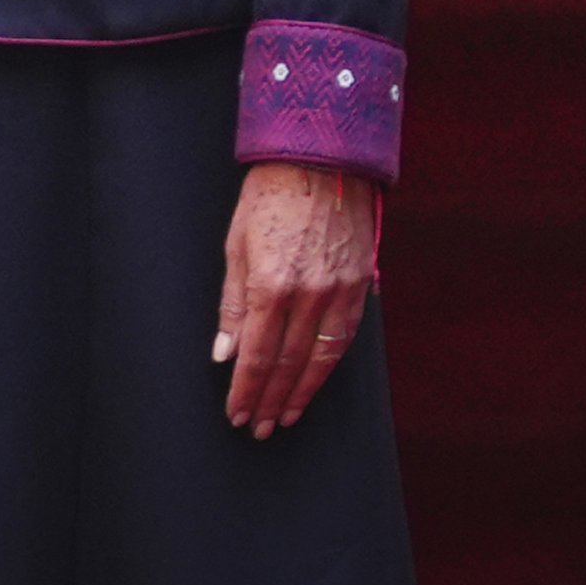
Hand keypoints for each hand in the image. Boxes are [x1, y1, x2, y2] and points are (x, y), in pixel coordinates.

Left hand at [211, 162, 377, 436]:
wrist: (320, 157)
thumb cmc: (269, 195)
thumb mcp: (236, 244)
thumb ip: (232, 302)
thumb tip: (225, 352)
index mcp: (270, 284)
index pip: (256, 354)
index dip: (246, 390)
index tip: (237, 413)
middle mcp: (308, 294)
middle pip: (287, 363)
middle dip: (270, 399)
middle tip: (259, 427)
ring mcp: (339, 291)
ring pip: (321, 359)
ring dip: (301, 392)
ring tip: (286, 415)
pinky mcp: (361, 284)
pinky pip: (345, 337)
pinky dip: (329, 365)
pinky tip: (316, 380)